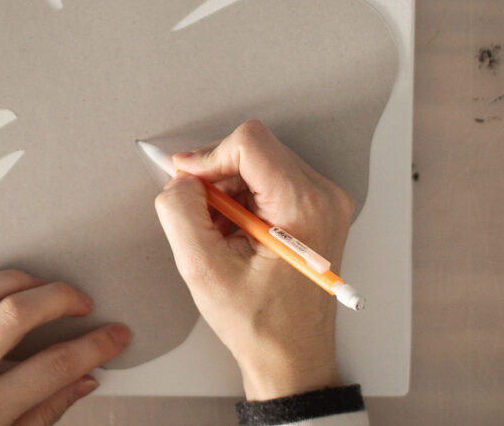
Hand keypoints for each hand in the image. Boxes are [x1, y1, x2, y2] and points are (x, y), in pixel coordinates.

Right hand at [153, 120, 352, 399]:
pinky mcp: (315, 208)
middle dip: (216, 176)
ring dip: (227, 190)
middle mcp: (323, 195)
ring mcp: (324, 201)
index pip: (249, 143)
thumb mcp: (202, 270)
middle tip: (201, 218)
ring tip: (220, 234)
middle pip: (254, 149)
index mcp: (305, 206)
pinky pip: (268, 179)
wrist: (293, 359)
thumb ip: (181, 213)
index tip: (185, 183)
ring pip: (258, 162)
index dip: (207, 158)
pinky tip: (235, 235)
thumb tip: (179, 179)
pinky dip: (241, 199)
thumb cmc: (258, 324)